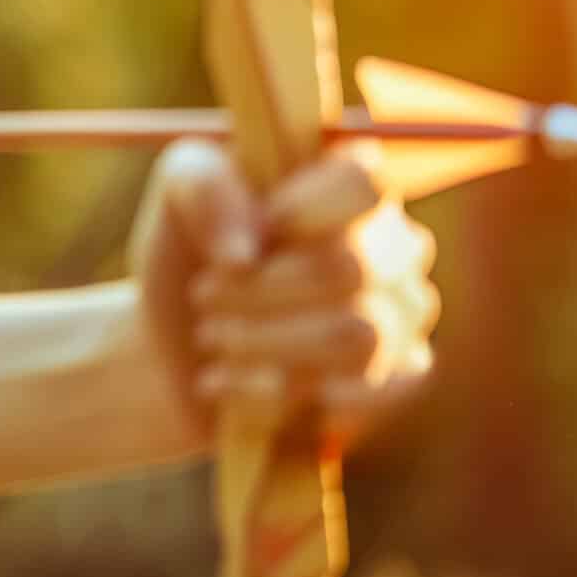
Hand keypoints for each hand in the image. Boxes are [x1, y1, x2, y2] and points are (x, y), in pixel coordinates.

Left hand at [128, 138, 439, 448]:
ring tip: (210, 337)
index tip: (245, 234)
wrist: (173, 348)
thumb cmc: (188, 256)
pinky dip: (272, 394)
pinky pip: (360, 394)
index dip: (301, 210)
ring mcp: (403, 316)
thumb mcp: (177, 197)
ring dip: (261, 341)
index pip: (366, 182)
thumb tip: (245, 253)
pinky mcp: (393, 382)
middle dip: (259, 289)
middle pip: (355, 267)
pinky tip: (227, 382)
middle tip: (202, 295)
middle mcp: (393, 247)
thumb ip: (203, 186)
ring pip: (358, 336)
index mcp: (351, 186)